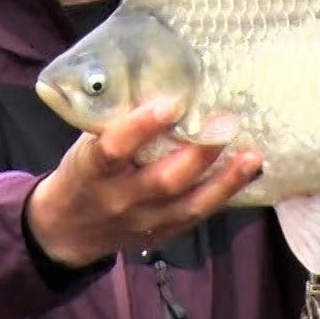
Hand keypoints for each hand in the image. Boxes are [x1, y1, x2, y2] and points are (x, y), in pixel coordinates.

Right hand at [26, 97, 262, 267]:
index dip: (141, 127)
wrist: (68, 228)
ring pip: (189, 204)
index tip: (170, 103)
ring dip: (224, 181)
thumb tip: (161, 85)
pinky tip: (246, 175)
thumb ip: (116, 123)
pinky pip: (196, 216)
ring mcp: (142, 220)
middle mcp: (119, 199)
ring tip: (252, 156)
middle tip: (225, 123)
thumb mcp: (85, 145)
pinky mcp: (162, 233)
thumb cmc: (82, 172)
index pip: (113, 149)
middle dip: (199, 153)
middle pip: (164, 180)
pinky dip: (223, 195)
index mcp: (92, 171)